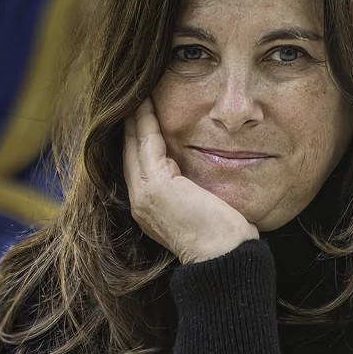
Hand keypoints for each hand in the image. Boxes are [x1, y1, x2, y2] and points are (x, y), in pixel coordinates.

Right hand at [123, 99, 257, 262]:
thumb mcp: (201, 210)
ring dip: (136, 116)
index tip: (141, 115)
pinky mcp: (156, 186)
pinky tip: (148, 103)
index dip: (137, 139)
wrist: (223, 259)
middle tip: (134, 97)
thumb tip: (200, 177)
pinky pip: (148, 143)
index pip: (138, 165)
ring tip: (139, 93)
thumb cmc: (223, 240)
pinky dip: (147, 121)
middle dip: (131, 124)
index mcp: (150, 208)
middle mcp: (140, 201)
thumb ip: (192, 191)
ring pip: (134, 144)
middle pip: (129, 152)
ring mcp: (145, 194)